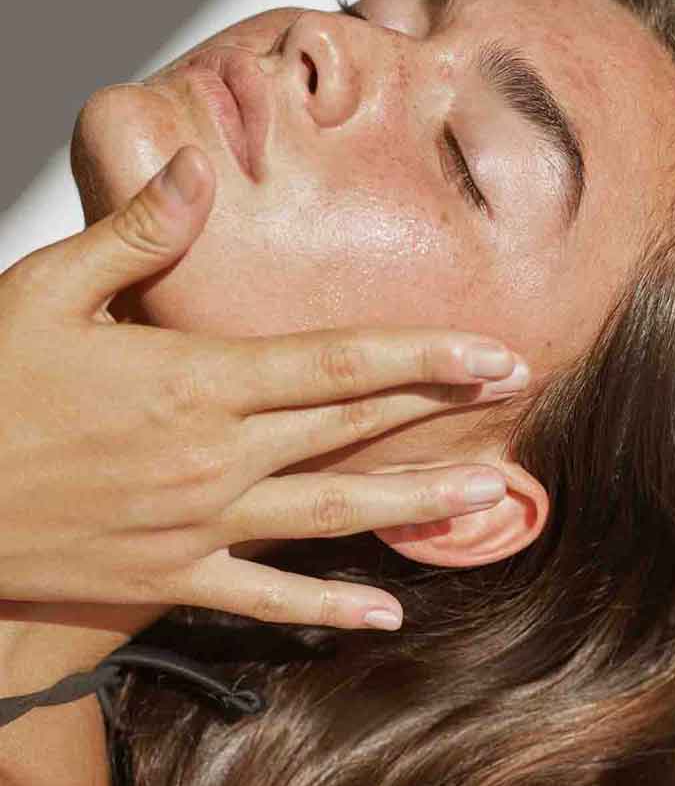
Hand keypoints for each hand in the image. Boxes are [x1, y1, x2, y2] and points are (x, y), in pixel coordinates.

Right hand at [0, 146, 529, 634]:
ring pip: (331, 512)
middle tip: (516, 393)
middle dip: (442, 407)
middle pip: (352, 426)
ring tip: (491, 500)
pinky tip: (384, 617)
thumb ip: (137, 232)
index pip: (337, 362)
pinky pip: (263, 597)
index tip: (495, 351)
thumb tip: (201, 168)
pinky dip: (325, 607)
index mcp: (195, 378)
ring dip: (415, 504)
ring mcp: (198, 522)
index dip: (424, 354)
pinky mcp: (169, 574)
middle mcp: (214, 454)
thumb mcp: (47, 288)